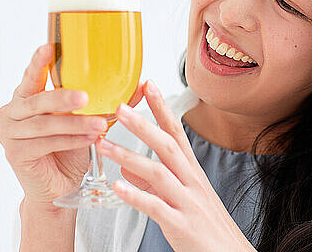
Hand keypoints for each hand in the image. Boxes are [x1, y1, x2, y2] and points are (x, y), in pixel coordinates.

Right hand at [0, 43, 145, 209]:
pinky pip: (45, 143)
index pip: (32, 74)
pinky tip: (88, 140)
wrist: (56, 188)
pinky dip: (70, 141)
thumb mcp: (86, 119)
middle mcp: (12, 111)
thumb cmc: (68, 149)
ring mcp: (9, 133)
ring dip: (74, 124)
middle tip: (85, 97)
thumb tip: (141, 82)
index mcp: (26, 96)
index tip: (50, 47)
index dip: (39, 61)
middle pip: (39, 100)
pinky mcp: (15, 153)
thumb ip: (107, 100)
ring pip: (45, 124)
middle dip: (63, 97)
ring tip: (99, 124)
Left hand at [96, 80, 255, 251]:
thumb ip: (154, 182)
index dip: (162, 108)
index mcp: (192, 172)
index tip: (148, 85)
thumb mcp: (184, 198)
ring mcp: (188, 202)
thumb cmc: (206, 226)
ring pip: (158, 173)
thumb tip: (126, 171)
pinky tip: (117, 189)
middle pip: (168, 146)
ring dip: (129, 157)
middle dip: (143, 125)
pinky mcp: (181, 225)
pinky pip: (156, 208)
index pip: (177, 132)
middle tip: (120, 108)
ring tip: (104, 145)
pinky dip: (136, 196)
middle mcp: (192, 182)